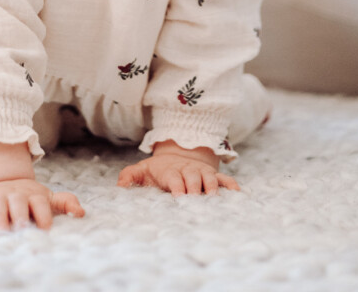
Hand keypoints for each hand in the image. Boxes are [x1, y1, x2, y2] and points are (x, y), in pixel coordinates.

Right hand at [0, 177, 84, 230]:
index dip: (43, 213)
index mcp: (33, 195)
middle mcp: (15, 195)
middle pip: (18, 203)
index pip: (40, 202)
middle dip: (20, 215)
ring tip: (0, 229)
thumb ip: (64, 202)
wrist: (3, 182)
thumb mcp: (47, 197)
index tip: (46, 227)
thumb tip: (82, 212)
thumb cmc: (29, 198)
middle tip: (22, 228)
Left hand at [117, 141, 238, 195]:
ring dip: (212, 187)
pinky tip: (237, 193)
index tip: (178, 196)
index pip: (174, 179)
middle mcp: (187, 171)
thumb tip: (119, 186)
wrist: (178, 155)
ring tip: (215, 198)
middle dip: (195, 189)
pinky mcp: (212, 176)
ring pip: (209, 178)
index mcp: (170, 172)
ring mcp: (201, 173)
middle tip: (196, 201)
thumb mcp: (142, 170)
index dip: (177, 186)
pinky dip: (230, 184)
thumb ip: (129, 176)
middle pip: (193, 178)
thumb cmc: (158, 170)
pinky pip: (223, 178)